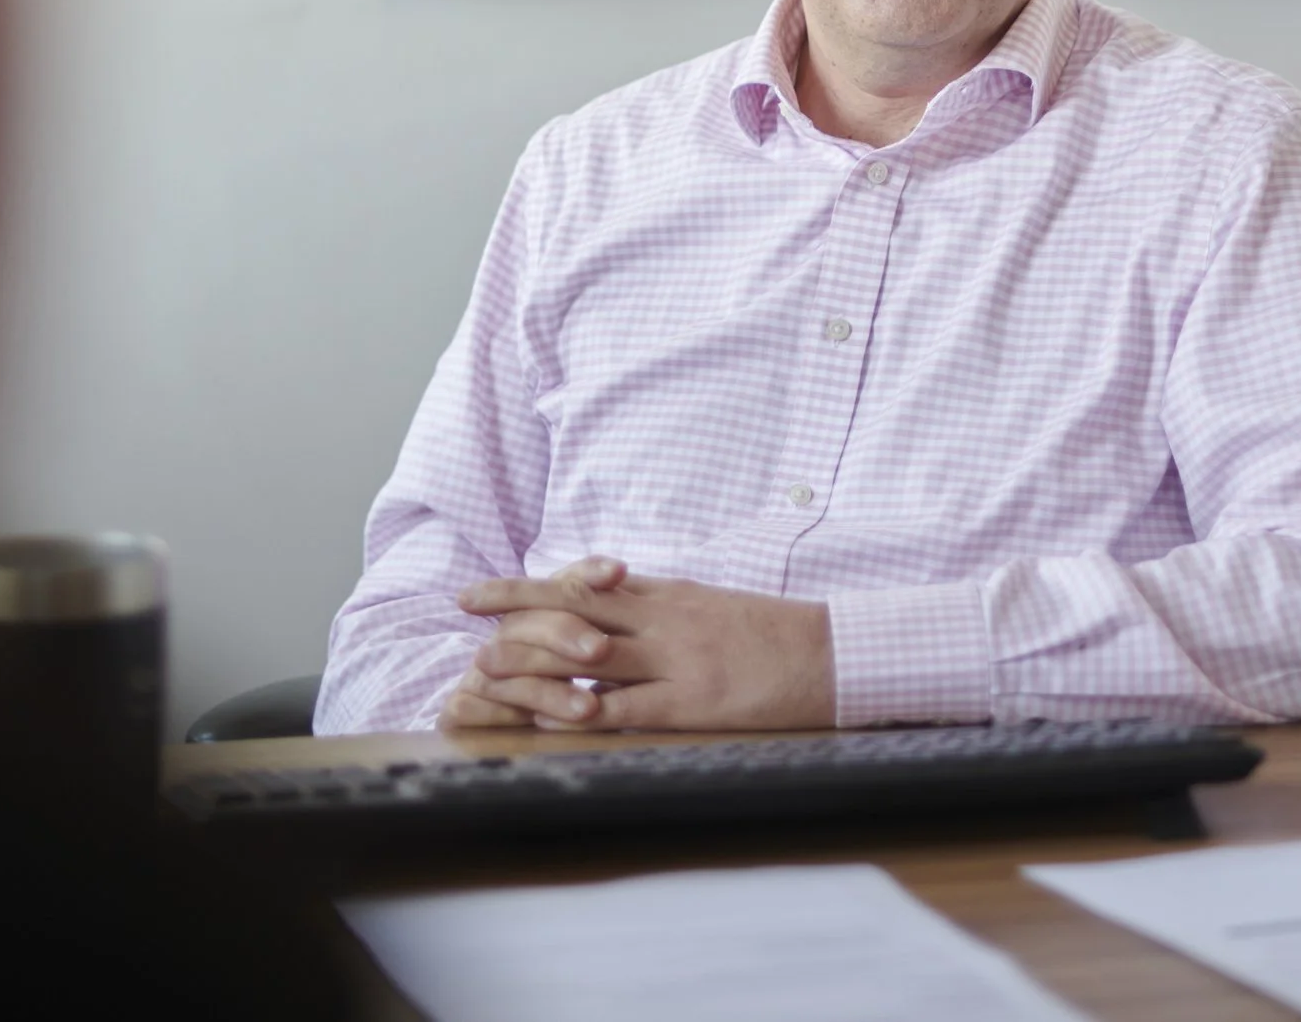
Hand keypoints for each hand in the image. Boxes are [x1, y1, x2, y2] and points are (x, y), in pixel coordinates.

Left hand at [450, 558, 834, 731]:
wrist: (833, 650)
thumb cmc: (774, 633)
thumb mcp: (711, 604)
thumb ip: (661, 607)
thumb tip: (614, 610)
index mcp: (665, 593)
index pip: (582, 582)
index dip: (526, 586)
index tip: (479, 592)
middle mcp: (661, 617)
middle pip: (571, 606)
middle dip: (514, 609)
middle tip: (466, 616)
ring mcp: (675, 658)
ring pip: (587, 654)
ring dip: (534, 662)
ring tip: (487, 668)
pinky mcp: (691, 700)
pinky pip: (626, 706)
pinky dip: (583, 711)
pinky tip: (548, 717)